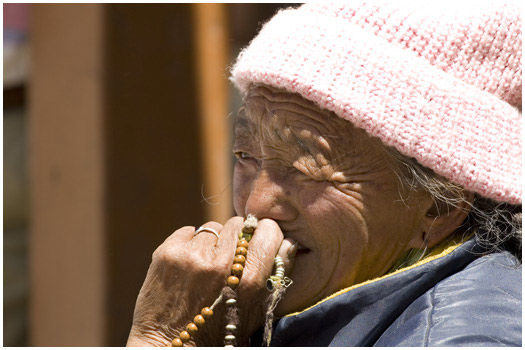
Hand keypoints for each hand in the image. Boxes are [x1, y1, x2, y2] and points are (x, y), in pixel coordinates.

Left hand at [126, 216, 296, 346]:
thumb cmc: (218, 331)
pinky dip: (190, 244)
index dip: (265, 234)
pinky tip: (187, 266)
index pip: (269, 231)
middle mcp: (222, 264)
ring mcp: (193, 256)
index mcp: (249, 280)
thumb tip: (290, 242)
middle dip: (237, 238)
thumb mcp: (256, 309)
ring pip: (214, 228)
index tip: (258, 242)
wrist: (170, 344)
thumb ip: (277, 276)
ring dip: (212, 243)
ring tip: (206, 267)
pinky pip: (189, 231)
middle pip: (239, 224)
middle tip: (229, 257)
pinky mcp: (168, 252)